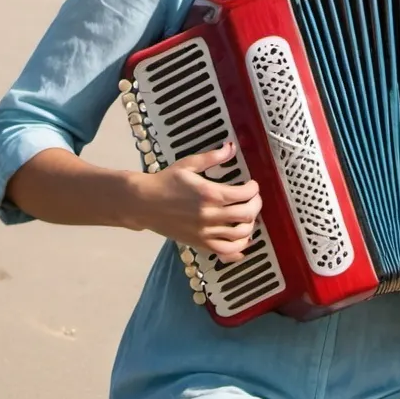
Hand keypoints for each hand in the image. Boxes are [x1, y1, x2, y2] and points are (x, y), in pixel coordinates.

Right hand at [124, 141, 261, 260]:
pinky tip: (242, 240)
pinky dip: (239, 248)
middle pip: (246, 214)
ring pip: (240, 234)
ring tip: (248, 216)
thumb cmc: (165, 181)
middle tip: (253, 198)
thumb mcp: (188, 164)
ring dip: (250, 224)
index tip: (252, 185)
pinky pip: (226, 251)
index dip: (254, 189)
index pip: (244, 194)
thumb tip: (231, 147)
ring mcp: (205, 232)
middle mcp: (210, 215)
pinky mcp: (200, 243)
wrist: (143, 203)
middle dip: (256, 204)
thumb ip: (212, 157)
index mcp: (209, 193)